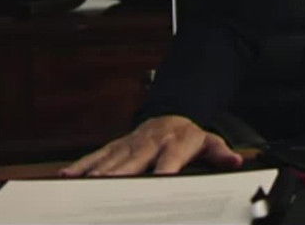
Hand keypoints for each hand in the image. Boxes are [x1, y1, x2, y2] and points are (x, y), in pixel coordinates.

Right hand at [59, 115, 243, 176]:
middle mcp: (150, 143)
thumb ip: (220, 153)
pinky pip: (97, 155)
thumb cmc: (189, 136)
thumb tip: (236, 161)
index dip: (164, 169)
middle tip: (107, 189)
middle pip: (134, 161)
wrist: (173, 114)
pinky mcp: (116, 145)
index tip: (158, 180)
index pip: (170, 159)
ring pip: (112, 159)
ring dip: (97, 173)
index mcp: (175, 144)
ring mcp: (130, 143)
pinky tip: (68, 176)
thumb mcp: (209, 142)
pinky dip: (82, 165)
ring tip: (84, 186)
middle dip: (121, 174)